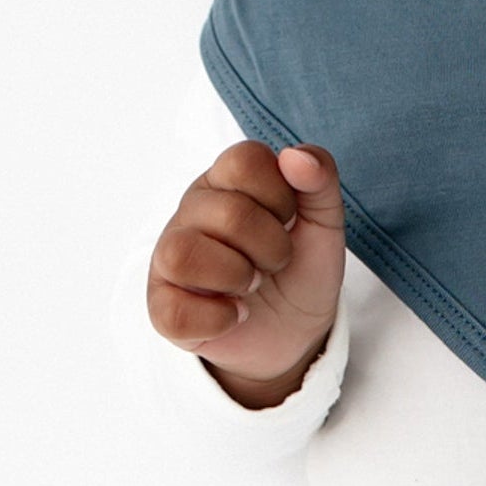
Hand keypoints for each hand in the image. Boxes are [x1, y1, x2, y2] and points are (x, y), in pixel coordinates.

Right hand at [146, 141, 345, 398]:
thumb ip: (320, 178)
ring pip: (182, 255)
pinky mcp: (162, 307)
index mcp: (225, 182)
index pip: (243, 161)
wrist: (296, 329)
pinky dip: (219, 318)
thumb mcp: (323, 221)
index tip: (288, 221)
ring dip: (236, 276)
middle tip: (275, 263)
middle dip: (271, 246)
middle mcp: (191, 213)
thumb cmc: (300, 266)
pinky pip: (176, 312)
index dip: (280, 195)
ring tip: (250, 285)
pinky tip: (236, 314)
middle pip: (226, 213)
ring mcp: (169, 259)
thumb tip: (295, 156)